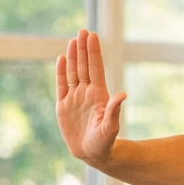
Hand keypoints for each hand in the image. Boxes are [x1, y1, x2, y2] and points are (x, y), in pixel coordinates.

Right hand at [55, 30, 126, 164]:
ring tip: (73, 41)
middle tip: (82, 31)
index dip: (94, 52)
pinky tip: (62, 59)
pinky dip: (61, 73)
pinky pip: (61, 85)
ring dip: (73, 57)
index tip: (93, 36)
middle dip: (83, 49)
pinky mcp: (63, 106)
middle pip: (84, 66)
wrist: (92, 153)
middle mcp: (87, 92)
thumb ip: (114, 111)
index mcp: (99, 95)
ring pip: (73, 73)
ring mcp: (74, 98)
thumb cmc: (104, 142)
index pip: (95, 68)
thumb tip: (122, 95)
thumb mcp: (110, 127)